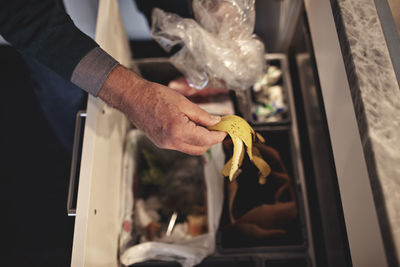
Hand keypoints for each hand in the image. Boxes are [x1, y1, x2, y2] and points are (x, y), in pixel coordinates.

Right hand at [98, 66, 225, 154]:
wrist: (133, 98)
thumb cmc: (155, 96)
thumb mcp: (183, 102)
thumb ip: (202, 115)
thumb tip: (216, 122)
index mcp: (178, 130)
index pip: (206, 139)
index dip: (218, 135)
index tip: (225, 130)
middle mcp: (171, 142)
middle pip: (200, 149)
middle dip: (211, 140)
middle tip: (216, 127)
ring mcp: (165, 144)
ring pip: (191, 149)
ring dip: (200, 141)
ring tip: (204, 125)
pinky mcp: (161, 143)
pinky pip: (181, 146)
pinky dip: (189, 139)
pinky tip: (191, 127)